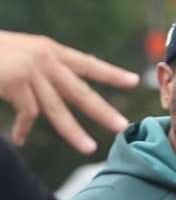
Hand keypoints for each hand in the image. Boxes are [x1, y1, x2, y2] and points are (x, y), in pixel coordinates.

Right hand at [0, 31, 138, 153]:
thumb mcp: (23, 57)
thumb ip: (45, 72)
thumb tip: (65, 93)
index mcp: (49, 50)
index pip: (87, 63)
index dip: (110, 74)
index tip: (134, 81)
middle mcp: (44, 58)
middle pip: (81, 90)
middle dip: (103, 111)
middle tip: (123, 127)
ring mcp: (30, 69)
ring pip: (58, 109)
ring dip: (74, 132)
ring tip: (90, 150)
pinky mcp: (16, 81)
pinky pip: (28, 113)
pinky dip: (24, 129)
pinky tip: (20, 140)